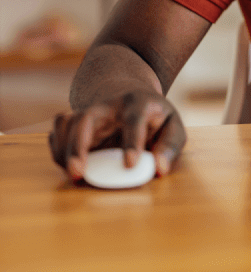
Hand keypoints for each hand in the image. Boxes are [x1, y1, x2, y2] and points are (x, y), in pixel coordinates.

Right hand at [49, 89, 185, 180]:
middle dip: (78, 145)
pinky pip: (58, 132)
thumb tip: (159, 169)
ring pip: (68, 124)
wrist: (132, 97)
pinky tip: (68, 166)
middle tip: (78, 173)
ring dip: (65, 151)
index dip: (132, 142)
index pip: (134, 120)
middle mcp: (109, 105)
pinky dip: (58, 150)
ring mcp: (89, 112)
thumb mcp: (172, 126)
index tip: (130, 165)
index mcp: (138, 103)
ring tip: (74, 174)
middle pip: (87, 117)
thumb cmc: (155, 118)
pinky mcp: (74, 122)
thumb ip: (169, 146)